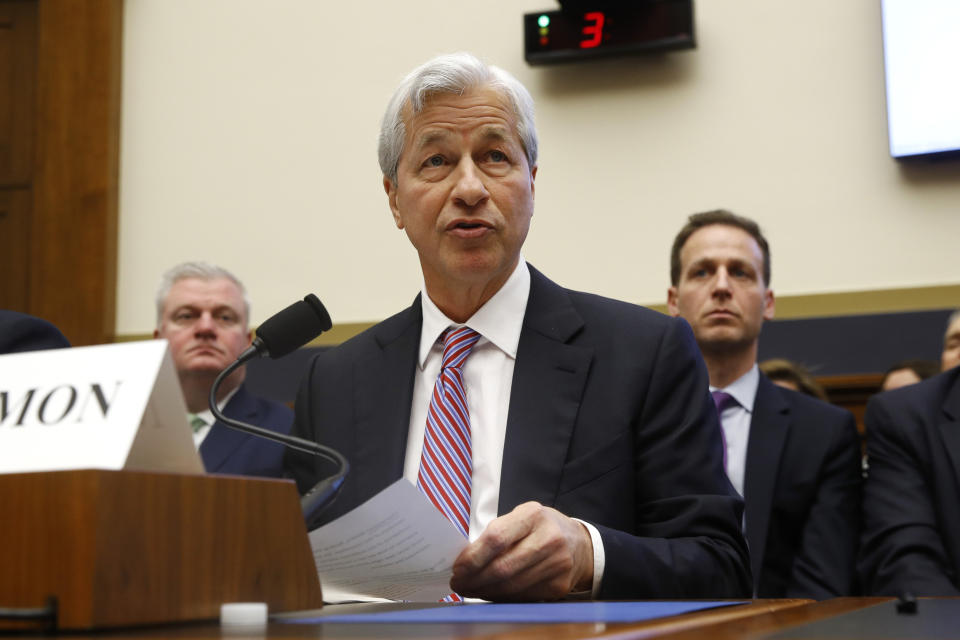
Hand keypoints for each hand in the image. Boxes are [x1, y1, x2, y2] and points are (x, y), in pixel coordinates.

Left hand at [450, 502, 593, 600]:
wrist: (579, 545)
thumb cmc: (541, 528)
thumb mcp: (522, 517)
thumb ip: (497, 533)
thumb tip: (466, 559)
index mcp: (533, 515)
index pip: (497, 538)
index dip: (473, 557)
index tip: (457, 568)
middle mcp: (549, 538)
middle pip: (503, 567)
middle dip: (474, 579)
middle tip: (458, 584)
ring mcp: (557, 564)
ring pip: (511, 586)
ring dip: (484, 591)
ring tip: (469, 589)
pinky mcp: (559, 585)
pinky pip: (522, 596)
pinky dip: (501, 597)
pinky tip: (490, 593)